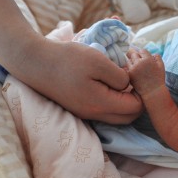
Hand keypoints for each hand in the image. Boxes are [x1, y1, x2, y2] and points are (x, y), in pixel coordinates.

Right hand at [15, 39, 142, 123]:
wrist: (35, 62)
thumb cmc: (68, 59)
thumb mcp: (99, 62)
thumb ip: (119, 76)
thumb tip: (128, 85)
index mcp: (101, 104)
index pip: (135, 109)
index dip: (142, 93)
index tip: (137, 75)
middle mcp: (94, 114)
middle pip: (127, 117)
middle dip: (137, 101)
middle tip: (134, 79)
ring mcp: (85, 113)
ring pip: (115, 116)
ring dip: (124, 101)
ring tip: (122, 79)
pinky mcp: (79, 108)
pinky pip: (103, 110)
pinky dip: (112, 100)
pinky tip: (108, 81)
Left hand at [126, 48, 166, 96]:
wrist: (152, 92)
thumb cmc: (158, 79)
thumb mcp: (161, 66)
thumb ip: (157, 57)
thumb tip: (151, 53)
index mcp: (148, 59)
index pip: (141, 50)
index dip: (142, 53)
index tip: (143, 57)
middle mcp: (139, 63)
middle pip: (133, 53)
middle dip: (135, 56)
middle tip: (137, 60)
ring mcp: (133, 69)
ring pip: (129, 60)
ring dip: (132, 62)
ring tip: (137, 68)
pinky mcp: (129, 75)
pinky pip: (127, 68)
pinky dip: (129, 69)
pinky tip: (135, 73)